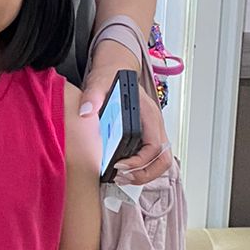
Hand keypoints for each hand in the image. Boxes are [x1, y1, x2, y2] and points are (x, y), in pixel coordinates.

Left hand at [80, 47, 171, 185]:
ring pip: (160, 162)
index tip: (119, 165)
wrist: (116, 72)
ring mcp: (152, 132)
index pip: (155, 145)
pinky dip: (140, 170)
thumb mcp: (100, 82)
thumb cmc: (112, 78)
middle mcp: (154, 125)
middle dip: (145, 174)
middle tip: (123, 178)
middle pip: (163, 159)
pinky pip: (151, 159)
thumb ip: (93, 95)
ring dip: (144, 175)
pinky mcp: (145, 137)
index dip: (140, 160)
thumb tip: (86, 112)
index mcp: (148, 113)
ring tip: (121, 178)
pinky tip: (121, 171)